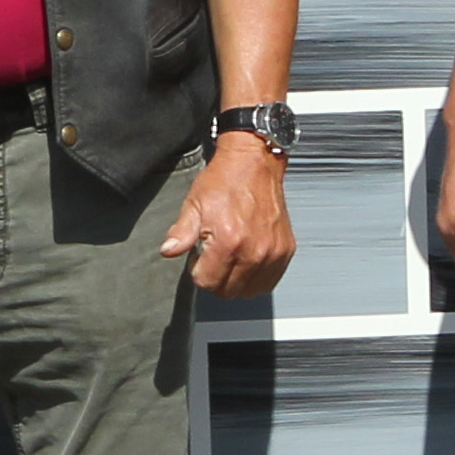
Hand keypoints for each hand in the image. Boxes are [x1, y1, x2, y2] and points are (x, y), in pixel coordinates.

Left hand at [163, 135, 298, 297]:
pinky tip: (247, 259)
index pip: (207, 283)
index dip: (198, 271)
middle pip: (228, 291)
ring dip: (236, 281)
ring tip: (231, 256)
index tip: (199, 256)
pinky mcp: (286, 250)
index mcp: (227, 243)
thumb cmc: (224, 182)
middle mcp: (254, 252)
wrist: (254, 164)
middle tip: (213, 256)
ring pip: (250, 291)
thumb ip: (181, 233)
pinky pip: (270, 281)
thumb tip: (168, 251)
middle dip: (215, 278)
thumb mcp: (193, 205)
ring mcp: (273, 253)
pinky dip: (256, 277)